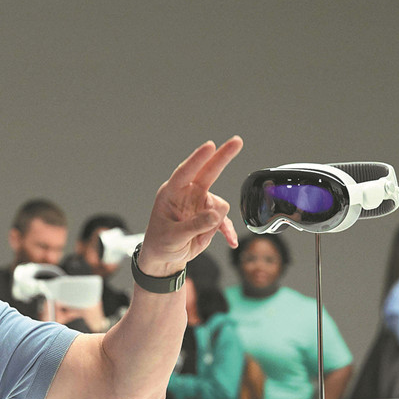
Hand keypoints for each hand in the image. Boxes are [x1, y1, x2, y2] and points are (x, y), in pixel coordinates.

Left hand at [139, 136, 242, 275]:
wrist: (165, 258)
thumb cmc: (161, 244)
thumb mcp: (174, 237)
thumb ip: (194, 225)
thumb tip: (215, 215)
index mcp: (171, 194)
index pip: (185, 172)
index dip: (197, 159)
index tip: (210, 146)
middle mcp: (187, 194)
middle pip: (208, 171)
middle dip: (223, 156)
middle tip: (237, 141)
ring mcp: (200, 204)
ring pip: (219, 205)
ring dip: (214, 222)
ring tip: (197, 237)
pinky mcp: (210, 216)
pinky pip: (224, 220)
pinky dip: (227, 230)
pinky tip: (230, 240)